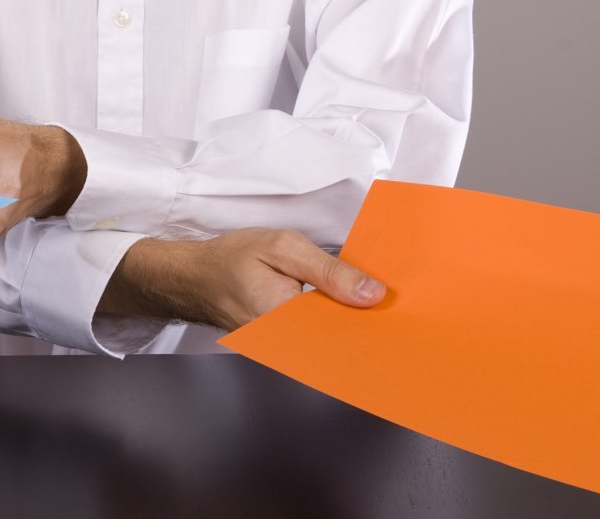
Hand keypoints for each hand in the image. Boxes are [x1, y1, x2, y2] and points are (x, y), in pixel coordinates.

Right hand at [99, 228, 385, 329]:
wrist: (192, 278)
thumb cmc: (231, 259)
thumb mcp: (283, 248)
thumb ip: (329, 271)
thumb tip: (372, 295)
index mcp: (286, 322)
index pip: (346, 335)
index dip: (378, 327)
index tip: (407, 319)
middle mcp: (287, 346)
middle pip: (343, 344)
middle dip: (372, 328)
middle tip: (403, 312)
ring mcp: (285, 350)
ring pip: (333, 344)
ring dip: (356, 327)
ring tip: (382, 310)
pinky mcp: (285, 345)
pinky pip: (320, 340)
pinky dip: (338, 326)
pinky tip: (354, 312)